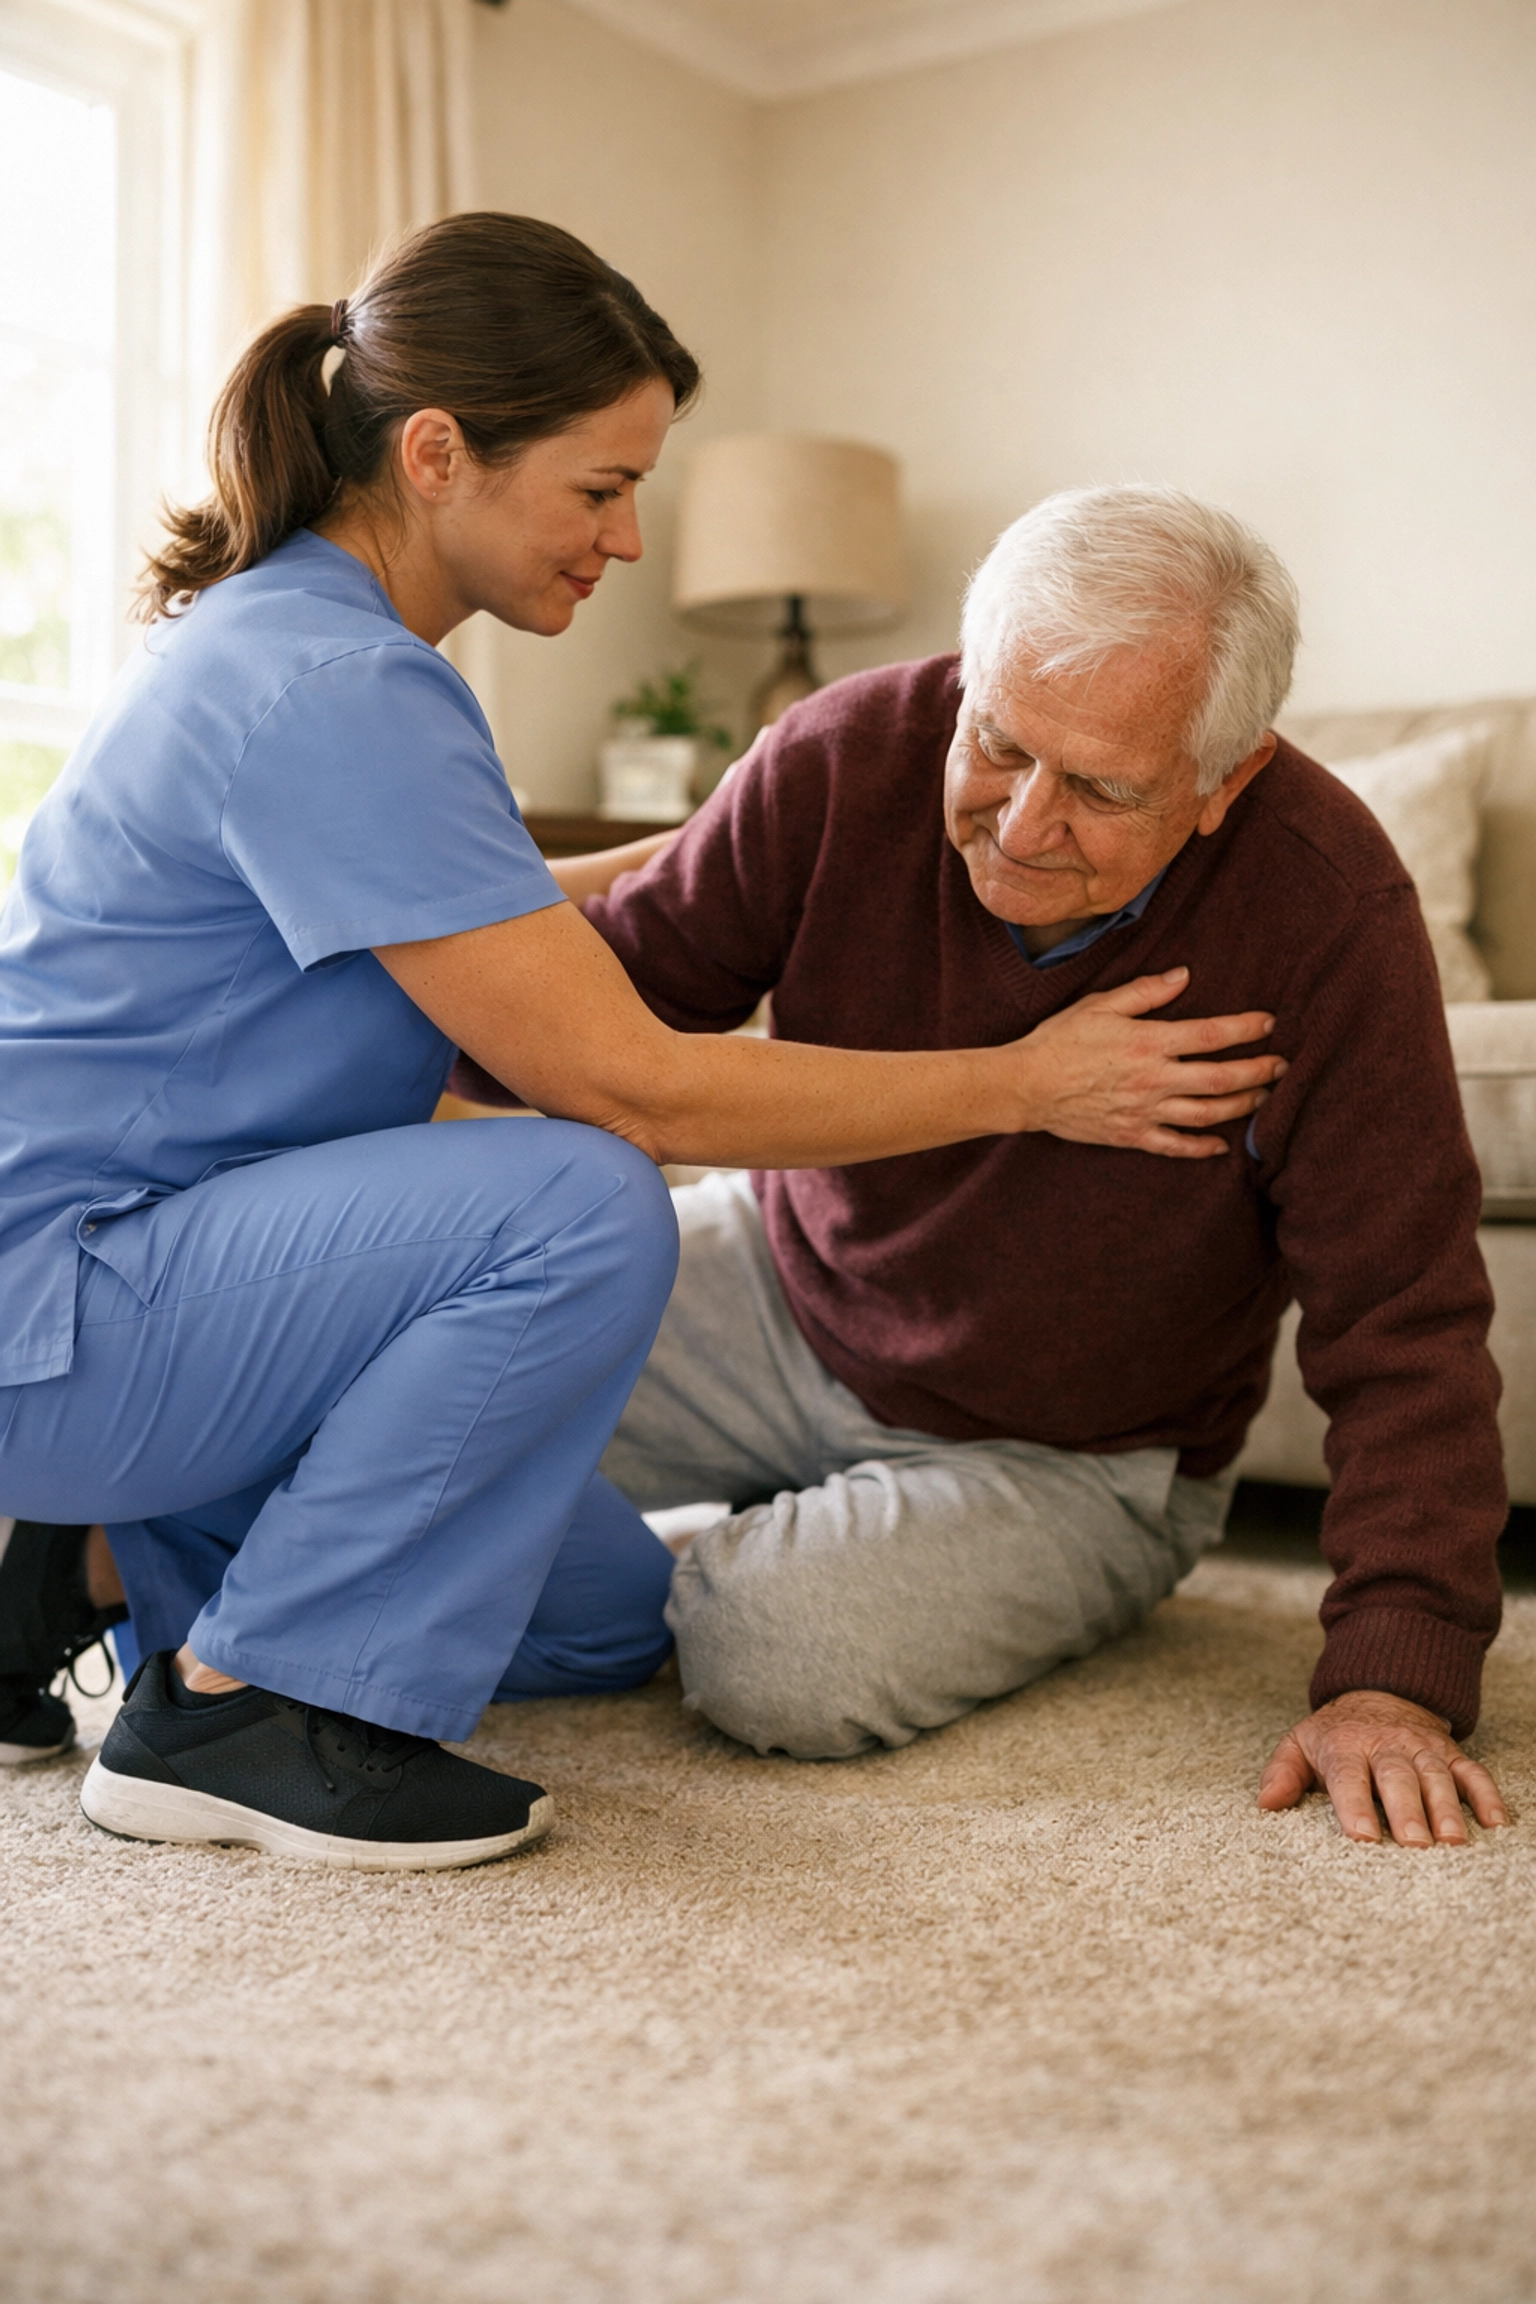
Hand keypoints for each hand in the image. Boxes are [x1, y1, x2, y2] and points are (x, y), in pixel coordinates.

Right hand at [1019, 966, 1285, 1158]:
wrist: (1027, 1086)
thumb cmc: (1061, 1040)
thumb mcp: (1100, 1004)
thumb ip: (1145, 992)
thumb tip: (1183, 976)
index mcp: (1149, 1042)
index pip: (1212, 1034)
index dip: (1246, 1028)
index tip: (1269, 1023)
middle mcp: (1154, 1079)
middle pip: (1221, 1079)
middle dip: (1258, 1072)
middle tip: (1283, 1066)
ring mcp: (1145, 1111)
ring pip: (1207, 1114)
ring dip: (1242, 1107)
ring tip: (1263, 1098)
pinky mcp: (1132, 1135)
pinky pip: (1176, 1146)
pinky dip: (1202, 1148)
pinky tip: (1222, 1145)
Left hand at [1259, 1688, 1510, 1845]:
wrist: (1377, 1692)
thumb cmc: (1335, 1734)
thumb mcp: (1300, 1744)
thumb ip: (1283, 1772)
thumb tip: (1266, 1803)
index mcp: (1345, 1747)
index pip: (1349, 1777)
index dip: (1355, 1807)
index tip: (1362, 1838)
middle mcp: (1386, 1746)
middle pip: (1397, 1778)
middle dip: (1407, 1811)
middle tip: (1414, 1845)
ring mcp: (1421, 1748)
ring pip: (1435, 1776)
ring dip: (1446, 1808)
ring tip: (1452, 1841)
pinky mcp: (1450, 1753)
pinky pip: (1472, 1772)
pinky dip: (1486, 1795)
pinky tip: (1495, 1823)